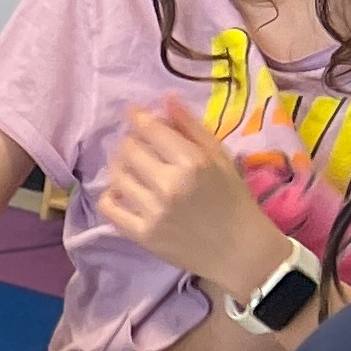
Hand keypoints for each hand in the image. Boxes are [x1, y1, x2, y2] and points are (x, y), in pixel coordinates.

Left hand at [97, 97, 289, 292]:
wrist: (241, 252)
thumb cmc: (234, 201)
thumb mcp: (220, 159)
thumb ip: (191, 128)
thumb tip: (166, 98)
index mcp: (192, 163)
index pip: (150, 129)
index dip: (138, 117)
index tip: (134, 114)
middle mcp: (169, 185)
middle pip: (128, 150)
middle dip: (130, 141)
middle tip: (137, 144)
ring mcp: (153, 211)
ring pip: (116, 176)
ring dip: (119, 166)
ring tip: (132, 167)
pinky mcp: (142, 235)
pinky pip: (109, 207)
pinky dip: (110, 196)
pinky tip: (123, 192)